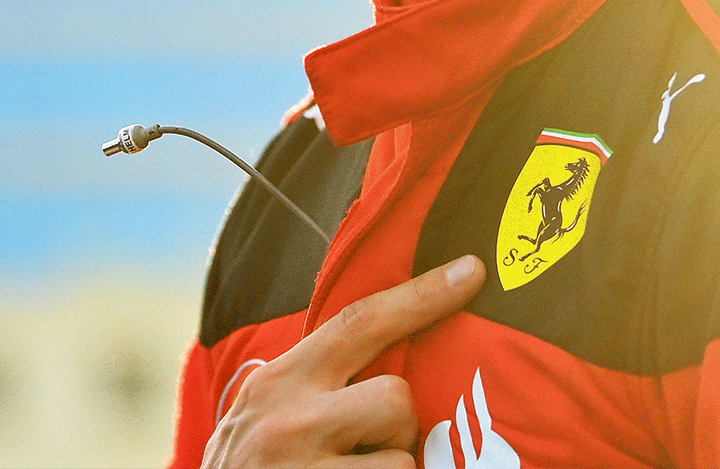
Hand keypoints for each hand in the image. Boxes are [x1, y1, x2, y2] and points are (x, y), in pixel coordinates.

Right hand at [202, 254, 485, 467]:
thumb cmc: (249, 468)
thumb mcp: (267, 411)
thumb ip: (316, 381)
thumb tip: (393, 349)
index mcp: (281, 382)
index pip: (360, 323)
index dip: (421, 295)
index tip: (470, 271)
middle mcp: (289, 421)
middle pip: (396, 397)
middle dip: (399, 427)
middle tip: (367, 450)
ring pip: (403, 460)